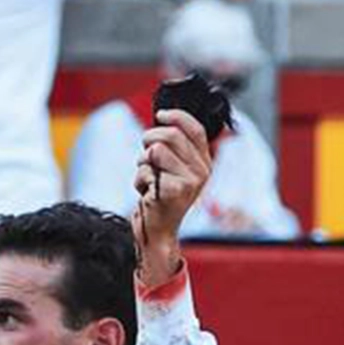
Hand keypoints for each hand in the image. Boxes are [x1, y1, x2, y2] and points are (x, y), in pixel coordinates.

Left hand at [131, 108, 213, 285]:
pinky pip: (146, 170)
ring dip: (142, 162)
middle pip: (171, 135)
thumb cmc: (159, 197)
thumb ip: (173, 148)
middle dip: (149, 138)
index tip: (160, 114)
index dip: (176, 116)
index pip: (195, 129)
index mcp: (204, 163)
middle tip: (143, 151)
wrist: (156, 230)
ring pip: (156, 150)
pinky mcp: (175, 190)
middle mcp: (202, 171)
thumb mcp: (171, 170)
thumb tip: (163, 119)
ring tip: (147, 177)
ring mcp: (190, 181)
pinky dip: (139, 179)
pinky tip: (146, 192)